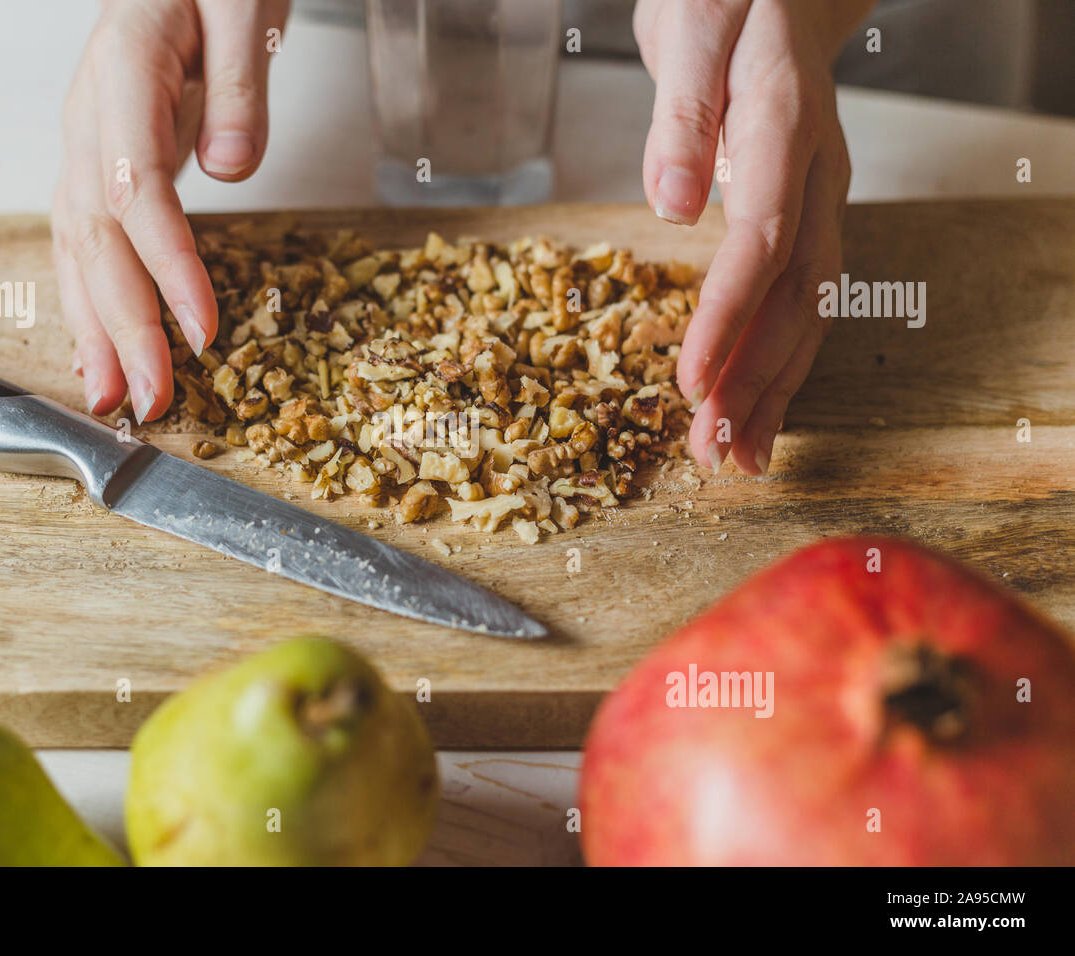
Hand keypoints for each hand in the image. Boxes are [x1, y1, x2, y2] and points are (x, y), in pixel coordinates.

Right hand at [52, 0, 289, 421]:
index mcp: (123, 73)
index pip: (138, 189)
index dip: (167, 267)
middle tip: (149, 398)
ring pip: (77, 245)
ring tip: (111, 397)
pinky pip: (86, 236)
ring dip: (94, 328)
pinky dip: (88, 298)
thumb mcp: (239, 5)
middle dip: (123, 325)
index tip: (202, 329)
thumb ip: (236, 84)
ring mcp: (88, 140)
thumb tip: (227, 168)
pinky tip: (97, 348)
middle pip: (97, 234)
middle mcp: (91, 116)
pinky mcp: (101, 160)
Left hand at [634, 0, 872, 473]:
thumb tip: (670, 204)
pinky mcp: (804, 211)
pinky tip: (757, 408)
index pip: (761, 242)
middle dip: (754, 380)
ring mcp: (818, 194)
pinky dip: (779, 359)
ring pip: (808, 307)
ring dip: (773, 387)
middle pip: (795, 294)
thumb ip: (682, 116)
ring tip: (738, 457)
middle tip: (714, 451)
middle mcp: (815, 172)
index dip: (728, 320)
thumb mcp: (693, 30)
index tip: (691, 383)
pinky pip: (801, 296)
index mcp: (785, 126)